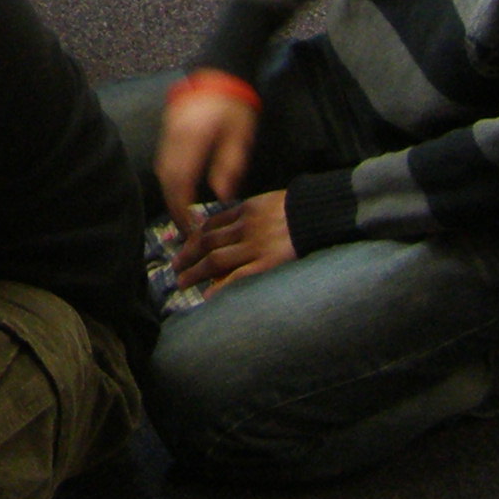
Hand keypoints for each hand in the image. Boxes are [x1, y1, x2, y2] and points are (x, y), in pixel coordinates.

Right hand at [155, 76, 259, 239]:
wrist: (219, 72)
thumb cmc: (234, 106)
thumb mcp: (240, 136)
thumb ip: (230, 166)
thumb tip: (223, 196)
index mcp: (193, 140)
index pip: (181, 180)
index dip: (182, 206)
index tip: (190, 224)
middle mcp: (175, 137)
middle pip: (167, 178)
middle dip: (173, 204)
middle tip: (184, 225)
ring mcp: (168, 132)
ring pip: (162, 169)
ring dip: (169, 192)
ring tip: (181, 212)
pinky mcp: (168, 129)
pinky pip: (163, 158)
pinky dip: (168, 178)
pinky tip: (178, 188)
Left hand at [167, 189, 294, 291]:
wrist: (323, 214)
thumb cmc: (302, 209)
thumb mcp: (271, 202)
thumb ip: (253, 212)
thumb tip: (238, 222)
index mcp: (246, 210)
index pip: (211, 224)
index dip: (194, 236)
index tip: (184, 246)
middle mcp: (245, 227)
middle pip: (207, 242)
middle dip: (187, 255)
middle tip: (175, 267)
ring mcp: (255, 246)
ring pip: (215, 259)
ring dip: (195, 271)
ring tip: (182, 282)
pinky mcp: (268, 263)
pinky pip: (238, 276)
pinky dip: (220, 286)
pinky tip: (208, 296)